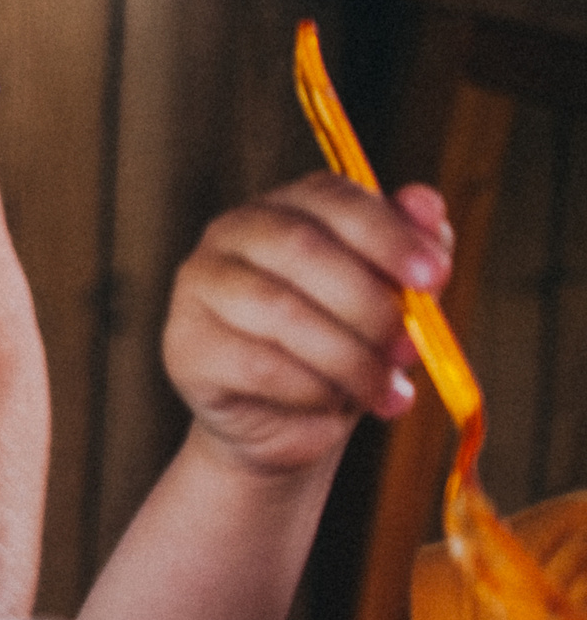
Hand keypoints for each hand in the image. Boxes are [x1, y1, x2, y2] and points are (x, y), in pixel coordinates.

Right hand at [164, 173, 450, 478]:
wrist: (287, 422)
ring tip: (384, 391)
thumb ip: (408, 251)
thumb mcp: (388, 299)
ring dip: (349, 357)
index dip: (387, 234)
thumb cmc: (341, 347)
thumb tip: (427, 204)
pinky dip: (312, 389)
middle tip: (411, 350)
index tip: (435, 278)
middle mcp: (232, 232)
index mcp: (286, 207)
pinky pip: (258, 364)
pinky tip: (334, 404)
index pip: (332, 197)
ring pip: (280, 309)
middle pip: (302, 247)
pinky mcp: (185, 344)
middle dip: (370, 304)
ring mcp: (199, 286)